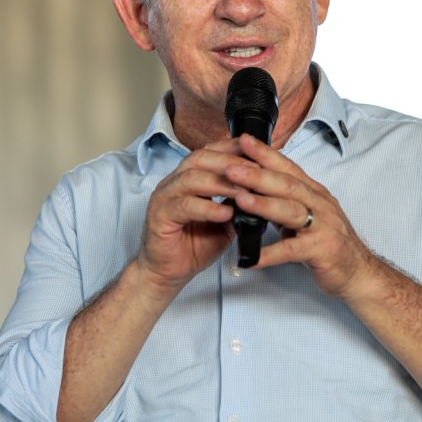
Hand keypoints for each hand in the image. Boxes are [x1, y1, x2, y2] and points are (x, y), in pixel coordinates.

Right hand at [137, 137, 249, 291]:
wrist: (170, 272)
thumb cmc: (196, 244)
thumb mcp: (226, 219)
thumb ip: (238, 201)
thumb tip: (261, 188)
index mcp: (189, 178)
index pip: (210, 151)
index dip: (232, 148)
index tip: (256, 151)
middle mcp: (174, 183)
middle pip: (200, 158)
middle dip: (230, 162)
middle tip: (255, 171)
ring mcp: (164, 198)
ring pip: (192, 178)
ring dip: (221, 183)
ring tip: (244, 191)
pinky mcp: (159, 217)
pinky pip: (184, 206)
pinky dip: (207, 208)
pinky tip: (225, 213)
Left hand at [225, 134, 375, 298]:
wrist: (358, 270)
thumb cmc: (331, 242)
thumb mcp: (309, 215)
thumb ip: (285, 202)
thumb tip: (252, 191)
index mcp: (314, 193)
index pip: (288, 168)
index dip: (266, 154)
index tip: (244, 141)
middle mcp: (319, 205)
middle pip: (288, 185)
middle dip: (258, 175)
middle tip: (231, 168)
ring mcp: (322, 226)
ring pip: (291, 210)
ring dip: (264, 204)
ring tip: (240, 199)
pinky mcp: (320, 250)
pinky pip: (292, 250)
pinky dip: (270, 254)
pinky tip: (252, 257)